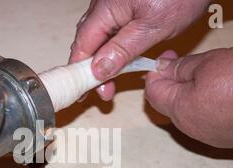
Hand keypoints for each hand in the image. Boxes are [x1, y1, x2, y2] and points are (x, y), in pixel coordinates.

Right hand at [69, 0, 210, 100]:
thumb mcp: (152, 27)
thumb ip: (123, 49)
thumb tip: (99, 70)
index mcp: (105, 9)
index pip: (83, 45)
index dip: (80, 71)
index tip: (83, 93)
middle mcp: (103, 4)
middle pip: (88, 42)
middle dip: (92, 70)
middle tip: (104, 92)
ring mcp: (112, 3)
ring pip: (99, 37)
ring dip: (103, 61)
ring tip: (111, 82)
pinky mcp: (124, 4)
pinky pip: (111, 30)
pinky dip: (112, 48)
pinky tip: (120, 60)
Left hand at [145, 48, 232, 148]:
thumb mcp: (208, 62)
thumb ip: (180, 67)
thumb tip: (162, 68)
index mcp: (178, 108)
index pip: (152, 92)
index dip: (156, 72)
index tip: (169, 59)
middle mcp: (187, 127)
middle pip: (168, 103)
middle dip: (173, 83)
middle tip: (191, 65)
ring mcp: (205, 136)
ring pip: (187, 112)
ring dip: (190, 95)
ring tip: (212, 78)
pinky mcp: (222, 140)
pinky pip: (204, 121)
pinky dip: (206, 107)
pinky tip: (224, 95)